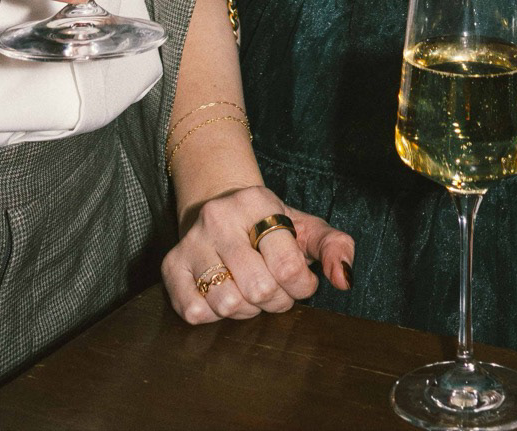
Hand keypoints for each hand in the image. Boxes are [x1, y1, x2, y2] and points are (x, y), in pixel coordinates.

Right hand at [163, 183, 354, 324]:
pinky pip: (196, 312)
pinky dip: (215, 315)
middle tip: (276, 289)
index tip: (301, 280)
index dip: (302, 286)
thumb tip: (344, 279)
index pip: (288, 266)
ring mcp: (191, 241)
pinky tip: (225, 293)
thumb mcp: (305, 227)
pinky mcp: (171, 266)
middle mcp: (218, 217)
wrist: (220, 209)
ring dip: (247, 310)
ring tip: (251, 291)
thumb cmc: (269, 226)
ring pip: (227, 303)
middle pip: (258, 289)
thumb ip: (335, 247)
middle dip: (276, 300)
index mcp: (256, 202)